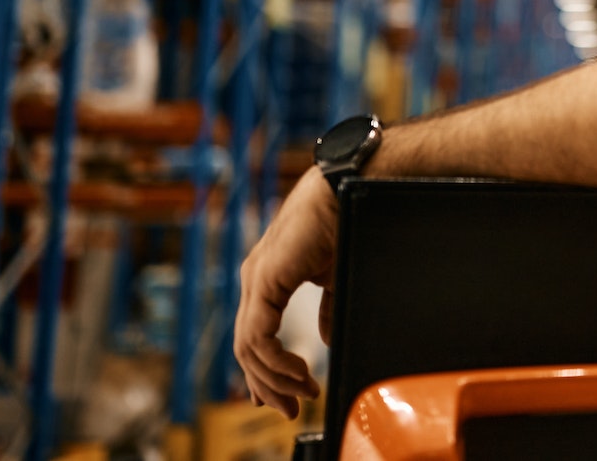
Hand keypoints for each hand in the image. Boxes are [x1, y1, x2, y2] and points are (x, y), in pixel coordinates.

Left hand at [234, 167, 335, 417]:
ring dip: (274, 379)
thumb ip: (326, 309)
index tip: (285, 396)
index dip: (266, 372)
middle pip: (246, 349)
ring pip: (248, 348)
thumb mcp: (334, 276)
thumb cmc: (344, 220)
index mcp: (268, 277)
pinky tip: (298, 373)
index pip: (254, 336)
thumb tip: (324, 340)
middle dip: (268, 384)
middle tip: (289, 409)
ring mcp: (256, 279)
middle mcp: (255, 279)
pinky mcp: (264, 280)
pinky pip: (258, 338)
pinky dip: (276, 363)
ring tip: (301, 394)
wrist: (349, 187)